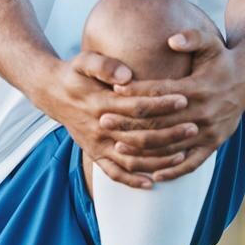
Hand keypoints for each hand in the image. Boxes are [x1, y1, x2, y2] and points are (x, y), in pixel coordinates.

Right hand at [37, 50, 193, 189]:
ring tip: (183, 154)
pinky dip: (132, 181)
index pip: (136, 107)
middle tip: (194, 127)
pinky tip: (152, 183)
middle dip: (169, 134)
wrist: (51, 93)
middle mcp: (99, 128)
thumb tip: (126, 76)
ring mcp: (97, 144)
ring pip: (131, 159)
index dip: (161, 104)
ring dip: (158, 160)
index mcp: (99, 104)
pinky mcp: (94, 154)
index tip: (184, 99)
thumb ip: (104, 65)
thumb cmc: (74, 74)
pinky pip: (114, 173)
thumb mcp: (84, 61)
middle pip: (140, 137)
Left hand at [100, 27, 244, 182]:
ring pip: (170, 147)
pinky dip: (172, 170)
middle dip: (129, 123)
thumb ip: (192, 38)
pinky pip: (192, 164)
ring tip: (116, 148)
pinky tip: (153, 175)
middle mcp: (203, 113)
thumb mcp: (211, 43)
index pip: (161, 92)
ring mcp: (209, 132)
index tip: (113, 89)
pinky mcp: (214, 144)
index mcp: (199, 88)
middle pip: (160, 123)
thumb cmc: (222, 59)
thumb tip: (172, 40)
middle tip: (103, 121)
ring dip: (143, 150)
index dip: (136, 91)